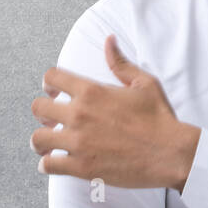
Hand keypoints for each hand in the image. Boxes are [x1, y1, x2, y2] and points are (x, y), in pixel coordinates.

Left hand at [31, 35, 201, 189]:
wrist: (169, 153)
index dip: (49, 83)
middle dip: (43, 112)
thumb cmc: (159, 117)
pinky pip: (49, 165)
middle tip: (51, 119)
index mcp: (92, 91)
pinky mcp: (82, 167)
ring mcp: (78, 142)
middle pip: (38, 108)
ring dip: (41, 140)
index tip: (53, 91)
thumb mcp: (143, 83)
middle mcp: (80, 115)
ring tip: (48, 143)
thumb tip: (109, 40)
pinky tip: (54, 162)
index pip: (52, 77)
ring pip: (37, 139)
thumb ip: (120, 63)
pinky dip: (47, 164)